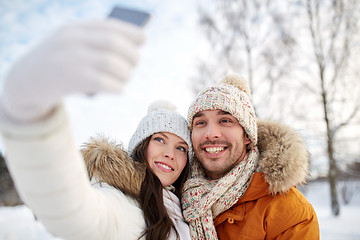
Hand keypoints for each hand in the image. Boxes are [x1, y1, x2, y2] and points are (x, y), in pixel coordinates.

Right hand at [0, 19, 144, 122]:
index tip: (144, 38)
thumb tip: (132, 47)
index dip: (130, 32)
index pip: (109, 26)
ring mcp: (70, 59)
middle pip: (114, 43)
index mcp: (74, 30)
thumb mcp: (69, 46)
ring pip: (112, 63)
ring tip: (125, 79)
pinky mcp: (70, 79)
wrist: (23, 83)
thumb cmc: (55, 66)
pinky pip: (104, 82)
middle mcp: (72, 40)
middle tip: (134, 64)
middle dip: (132, 54)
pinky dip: (117, 87)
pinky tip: (119, 90)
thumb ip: (94, 44)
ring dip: (126, 73)